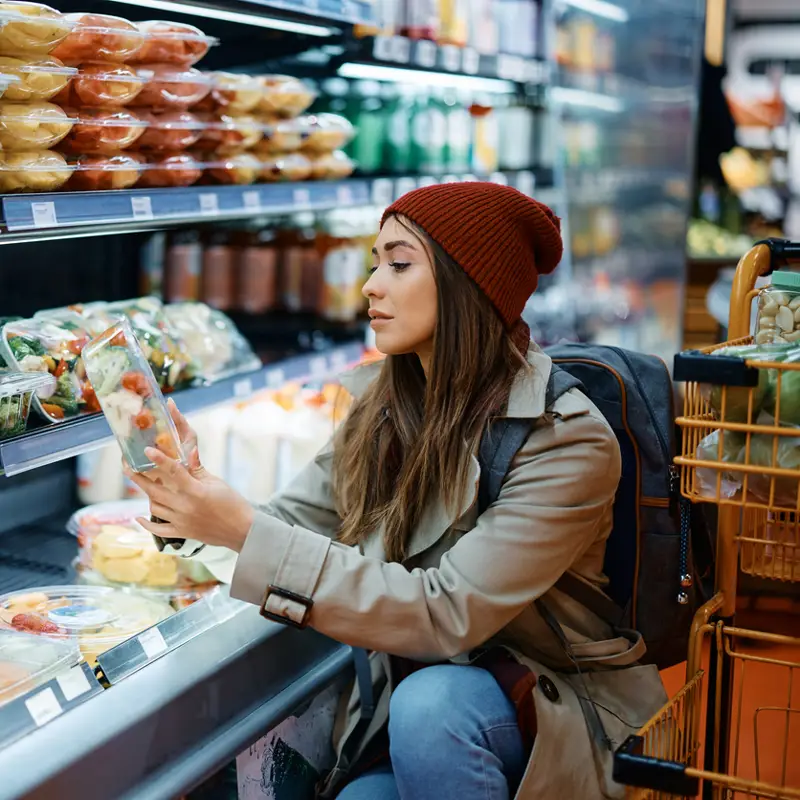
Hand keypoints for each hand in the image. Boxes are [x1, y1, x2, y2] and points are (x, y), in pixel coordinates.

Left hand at [125, 399, 253, 551]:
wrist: (242, 530)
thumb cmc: (233, 503)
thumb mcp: (216, 483)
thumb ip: (197, 469)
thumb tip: (188, 451)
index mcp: (196, 491)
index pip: (174, 472)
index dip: (159, 459)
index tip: (147, 450)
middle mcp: (185, 507)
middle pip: (154, 491)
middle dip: (138, 478)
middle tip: (127, 466)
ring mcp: (181, 522)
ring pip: (154, 507)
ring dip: (146, 495)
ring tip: (142, 484)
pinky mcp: (182, 533)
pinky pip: (158, 529)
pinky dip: (146, 524)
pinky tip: (138, 517)